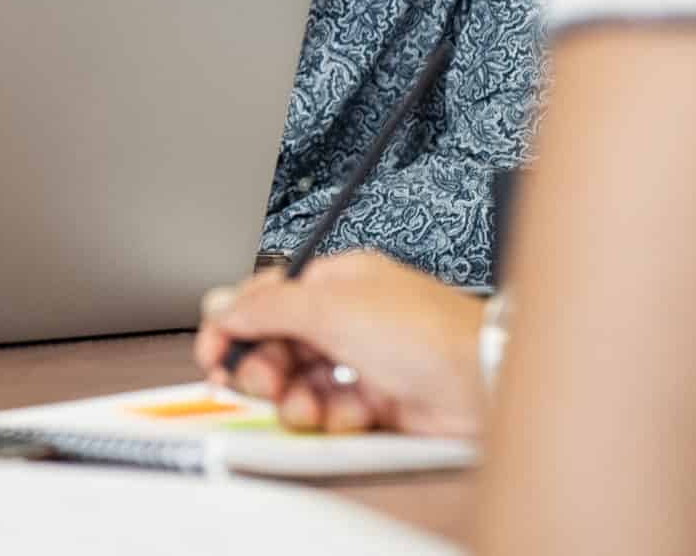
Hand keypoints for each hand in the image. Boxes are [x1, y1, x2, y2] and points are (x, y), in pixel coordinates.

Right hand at [193, 251, 488, 437]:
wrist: (482, 382)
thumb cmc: (425, 331)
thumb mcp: (329, 308)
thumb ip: (266, 307)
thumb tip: (221, 306)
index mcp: (334, 281)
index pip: (265, 298)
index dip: (234, 326)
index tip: (214, 354)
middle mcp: (346, 317)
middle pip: (277, 344)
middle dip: (263, 367)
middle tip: (262, 383)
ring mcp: (361, 359)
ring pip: (300, 382)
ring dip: (295, 397)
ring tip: (306, 406)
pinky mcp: (376, 400)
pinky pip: (330, 409)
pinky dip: (332, 415)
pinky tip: (347, 412)